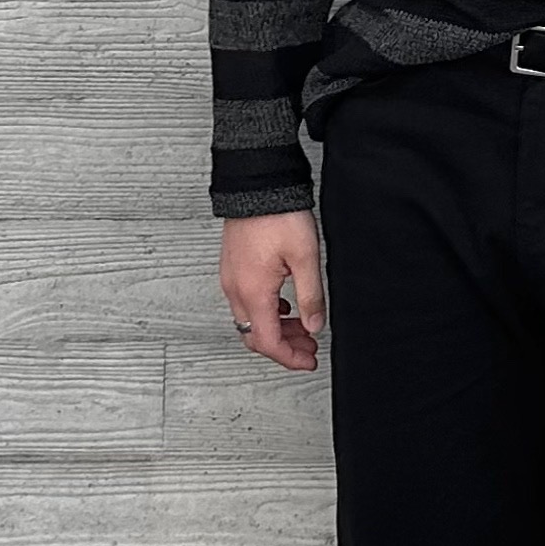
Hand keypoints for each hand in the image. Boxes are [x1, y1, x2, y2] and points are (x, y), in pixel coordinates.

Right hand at [219, 208, 325, 369]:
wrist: (257, 184)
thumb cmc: (279, 214)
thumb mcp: (305, 258)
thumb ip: (310, 297)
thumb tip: (314, 326)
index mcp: (252, 292)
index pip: (267, 342)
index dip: (289, 358)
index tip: (309, 361)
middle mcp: (235, 289)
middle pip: (254, 336)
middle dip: (283, 347)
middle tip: (309, 347)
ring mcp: (230, 278)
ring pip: (249, 321)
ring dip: (275, 329)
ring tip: (302, 327)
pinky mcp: (232, 268)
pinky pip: (245, 302)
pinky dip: (266, 312)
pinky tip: (285, 306)